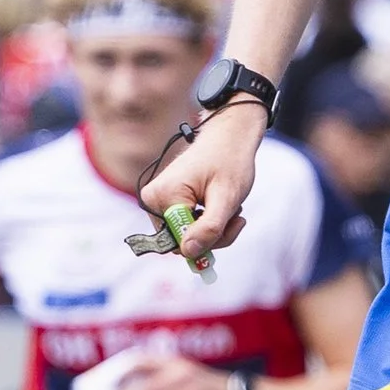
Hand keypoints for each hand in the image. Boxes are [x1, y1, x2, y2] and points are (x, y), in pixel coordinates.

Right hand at [138, 100, 266, 260]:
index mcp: (162, 197)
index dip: (209, 241)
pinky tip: (220, 205)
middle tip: (236, 217)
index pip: (181, 243)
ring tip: (231, 208)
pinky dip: (209, 223)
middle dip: (214, 235)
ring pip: (187, 238)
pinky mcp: (166, 203)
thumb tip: (188, 252)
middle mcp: (152, 200)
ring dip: (215, 229)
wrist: (228, 137)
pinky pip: (187, 228)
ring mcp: (158, 202)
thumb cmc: (229, 161)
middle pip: (183, 242)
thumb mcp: (227, 198)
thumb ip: (209, 227)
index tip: (233, 224)